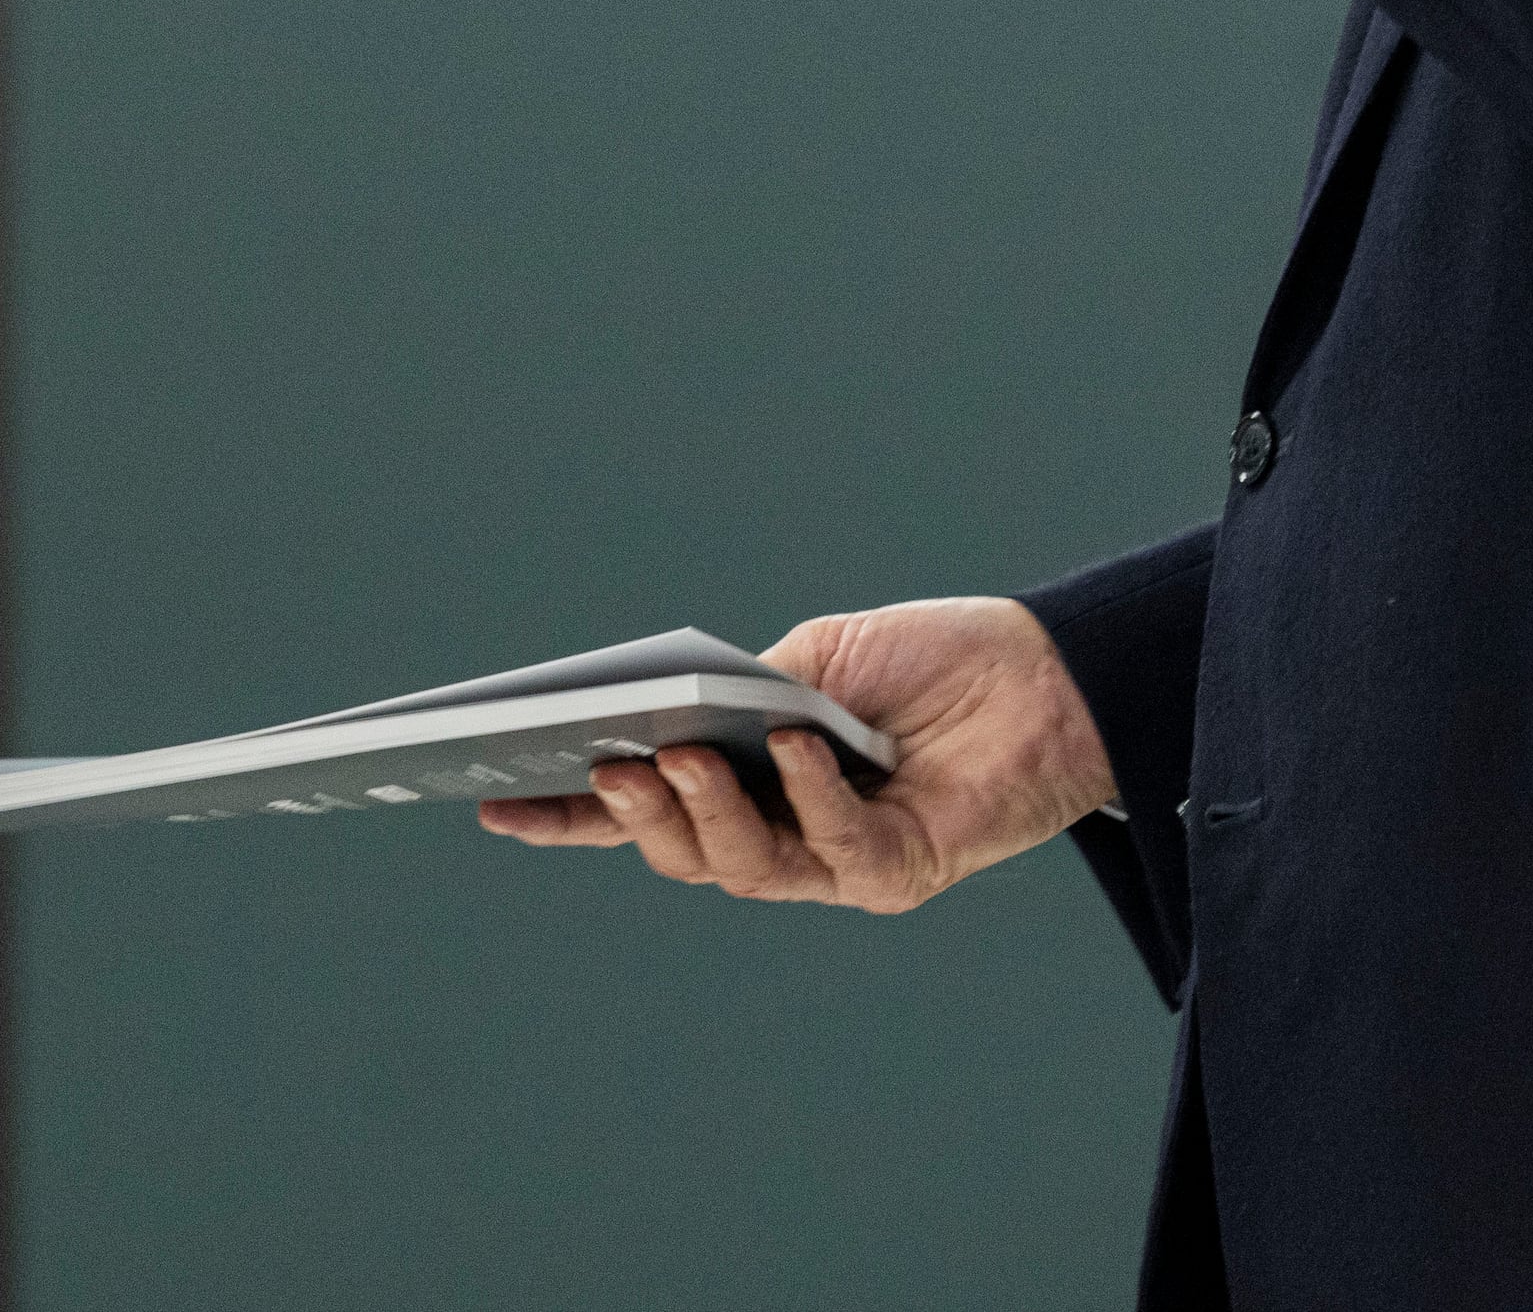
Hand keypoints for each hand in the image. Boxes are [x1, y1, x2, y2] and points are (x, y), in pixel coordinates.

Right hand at [472, 594, 1111, 916]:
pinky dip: (815, 795)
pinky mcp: (898, 873)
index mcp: (745, 782)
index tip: (491, 799)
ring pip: (744, 865)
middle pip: (683, 851)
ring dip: (708, 812)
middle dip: (634, 813)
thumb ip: (747, 693)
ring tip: (679, 756)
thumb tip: (683, 720)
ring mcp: (835, 865)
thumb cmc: (924, 661)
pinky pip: (839, 849)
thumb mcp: (813, 658)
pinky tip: (801, 747)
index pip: (641, 811)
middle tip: (606, 766)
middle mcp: (781, 835)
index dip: (567, 816)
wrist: (1040, 673)